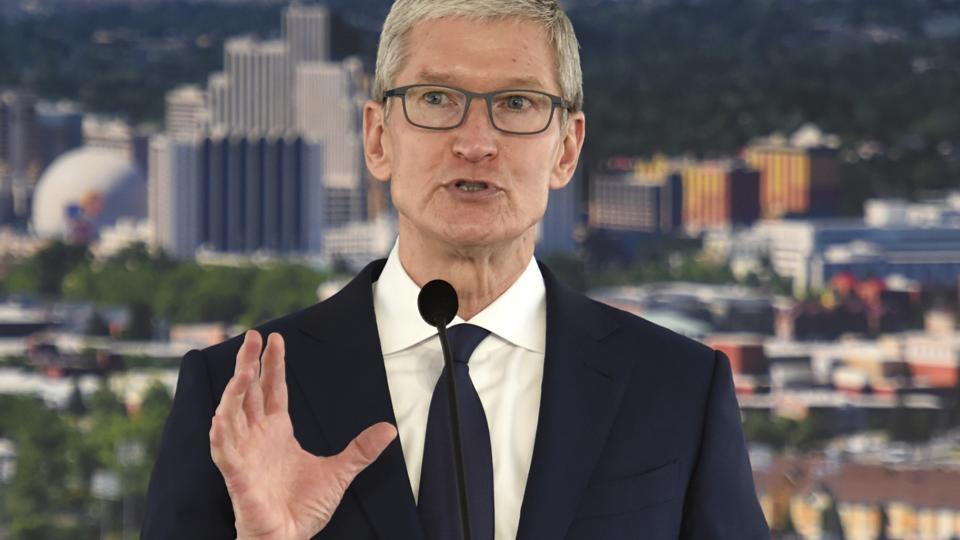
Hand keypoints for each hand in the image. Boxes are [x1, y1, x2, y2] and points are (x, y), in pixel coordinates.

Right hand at [210, 330, 396, 539]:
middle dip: (249, 364)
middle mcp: (257, 437)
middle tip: (253, 337)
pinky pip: (225, 454)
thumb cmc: (303, 509)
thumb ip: (361, 450)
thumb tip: (389, 429)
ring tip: (242, 371)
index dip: (272, 365)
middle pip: (249, 392)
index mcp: (277, 432)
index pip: (272, 390)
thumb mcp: (340, 473)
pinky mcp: (238, 478)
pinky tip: (220, 420)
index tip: (275, 340)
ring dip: (235, 393)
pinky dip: (220, 437)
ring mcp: (245, 455)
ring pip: (233, 415)